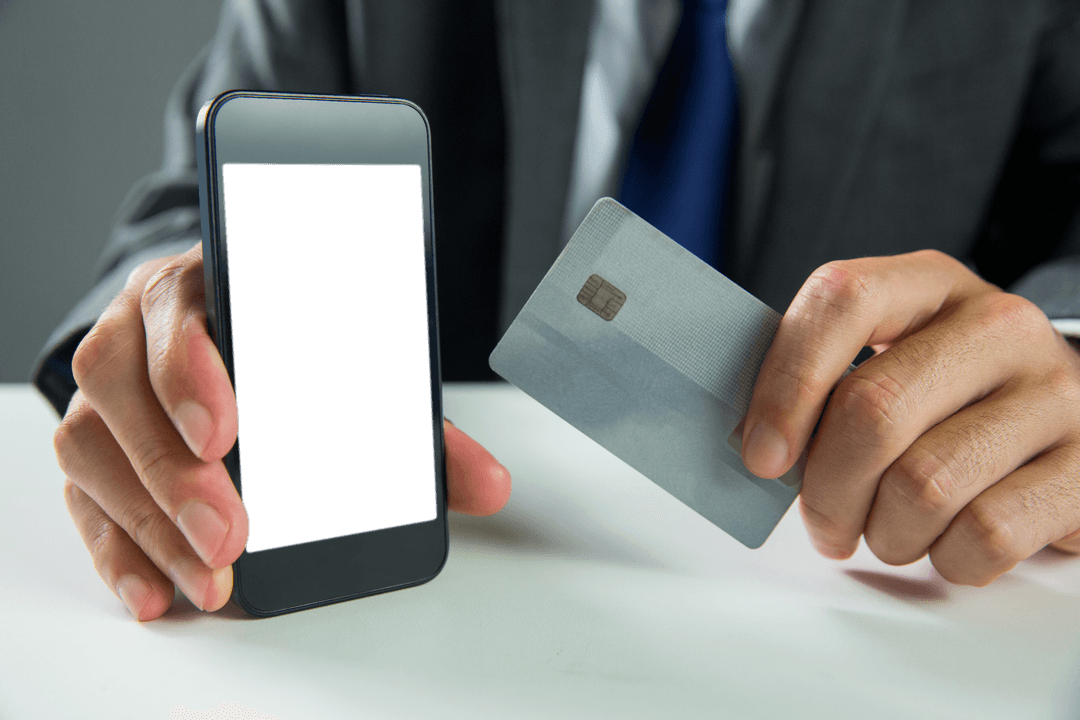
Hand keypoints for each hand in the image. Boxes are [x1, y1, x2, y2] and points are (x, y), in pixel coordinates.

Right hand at [54, 242, 510, 620]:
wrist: (224, 320)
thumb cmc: (289, 340)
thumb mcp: (351, 360)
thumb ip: (417, 421)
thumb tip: (489, 484)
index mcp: (204, 286)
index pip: (179, 309)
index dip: (192, 369)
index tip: (227, 432)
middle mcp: (138, 329)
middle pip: (124, 389)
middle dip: (175, 471)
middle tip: (229, 534)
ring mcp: (110, 390)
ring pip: (93, 446)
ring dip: (150, 522)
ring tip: (211, 577)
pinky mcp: (96, 448)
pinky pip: (81, 497)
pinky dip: (118, 549)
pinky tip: (159, 590)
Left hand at [741, 250, 1079, 584]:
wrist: (1068, 428)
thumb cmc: (951, 402)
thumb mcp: (889, 363)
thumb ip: (824, 385)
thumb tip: (757, 446)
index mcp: (930, 285)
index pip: (841, 301)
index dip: (785, 383)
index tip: (761, 455)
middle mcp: (998, 326)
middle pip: (873, 409)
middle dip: (826, 489)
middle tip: (823, 520)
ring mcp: (1054, 393)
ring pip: (924, 485)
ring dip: (885, 532)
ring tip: (889, 529)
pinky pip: (984, 534)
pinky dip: (945, 559)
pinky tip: (946, 542)